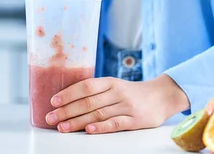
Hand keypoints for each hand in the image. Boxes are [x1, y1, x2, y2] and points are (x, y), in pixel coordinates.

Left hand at [45, 74, 189, 133]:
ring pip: (98, 114)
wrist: (162, 96)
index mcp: (110, 82)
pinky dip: (101, 127)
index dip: (68, 93)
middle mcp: (117, 92)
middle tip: (51, 118)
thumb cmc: (132, 92)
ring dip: (78, 122)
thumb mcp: (115, 85)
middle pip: (88, 101)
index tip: (53, 101)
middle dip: (67, 110)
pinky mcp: (135, 120)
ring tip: (63, 127)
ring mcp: (126, 106)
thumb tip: (68, 98)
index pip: (86, 86)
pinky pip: (115, 124)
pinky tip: (88, 131)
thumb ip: (96, 90)